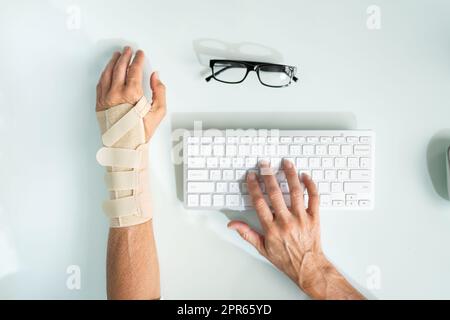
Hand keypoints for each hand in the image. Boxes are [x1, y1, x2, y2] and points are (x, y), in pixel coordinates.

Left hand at [96, 46, 165, 140]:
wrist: (125, 146)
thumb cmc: (141, 132)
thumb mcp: (158, 112)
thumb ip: (159, 91)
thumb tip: (155, 76)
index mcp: (132, 94)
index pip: (135, 69)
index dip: (138, 59)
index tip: (140, 54)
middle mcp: (116, 93)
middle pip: (120, 68)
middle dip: (125, 56)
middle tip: (128, 50)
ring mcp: (106, 97)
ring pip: (108, 73)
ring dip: (113, 62)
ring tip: (117, 55)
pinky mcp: (99, 103)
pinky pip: (100, 83)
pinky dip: (104, 73)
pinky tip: (107, 70)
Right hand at [228, 159, 363, 299]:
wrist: (308, 268)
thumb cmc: (286, 259)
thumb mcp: (262, 248)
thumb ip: (247, 234)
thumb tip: (232, 224)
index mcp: (271, 228)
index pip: (260, 202)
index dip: (254, 186)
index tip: (251, 176)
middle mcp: (286, 221)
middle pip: (275, 193)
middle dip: (268, 176)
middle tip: (265, 164)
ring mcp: (301, 218)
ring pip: (296, 192)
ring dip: (290, 175)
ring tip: (286, 163)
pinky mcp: (314, 218)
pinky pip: (314, 198)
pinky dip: (311, 185)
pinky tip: (305, 176)